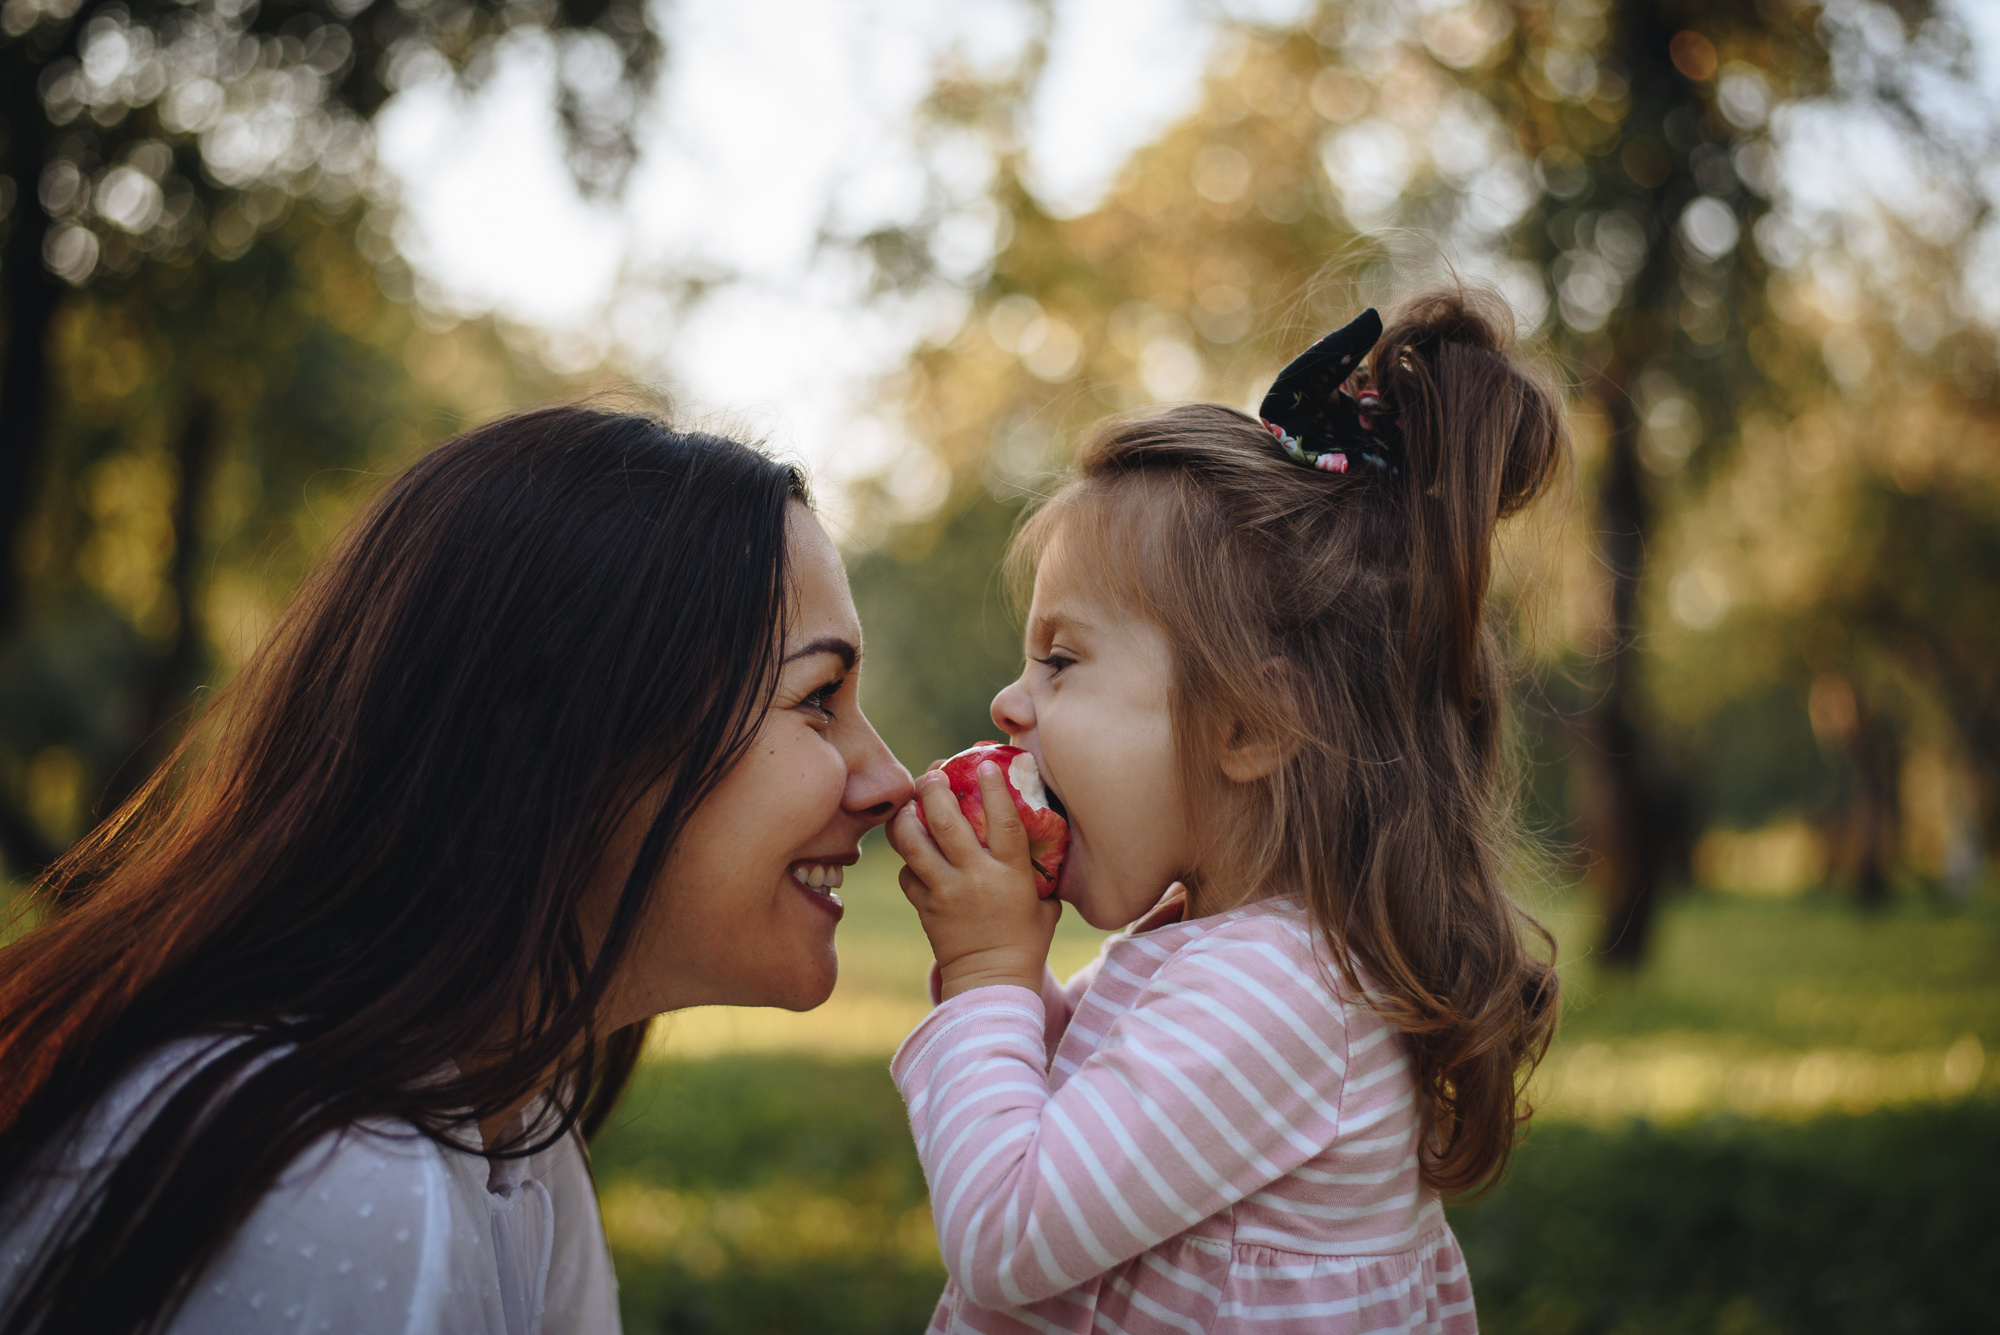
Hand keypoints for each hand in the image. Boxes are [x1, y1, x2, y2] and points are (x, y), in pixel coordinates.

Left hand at [886, 760, 1060, 1000]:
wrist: (991, 983)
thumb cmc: (1026, 942)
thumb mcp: (1044, 904)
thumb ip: (1036, 873)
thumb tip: (1039, 842)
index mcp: (1010, 874)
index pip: (1003, 821)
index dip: (994, 788)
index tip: (985, 764)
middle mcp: (974, 877)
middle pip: (946, 821)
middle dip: (934, 789)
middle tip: (932, 775)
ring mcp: (944, 892)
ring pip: (913, 843)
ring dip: (907, 817)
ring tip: (909, 805)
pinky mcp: (923, 908)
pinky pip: (906, 874)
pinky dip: (907, 861)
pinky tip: (913, 853)